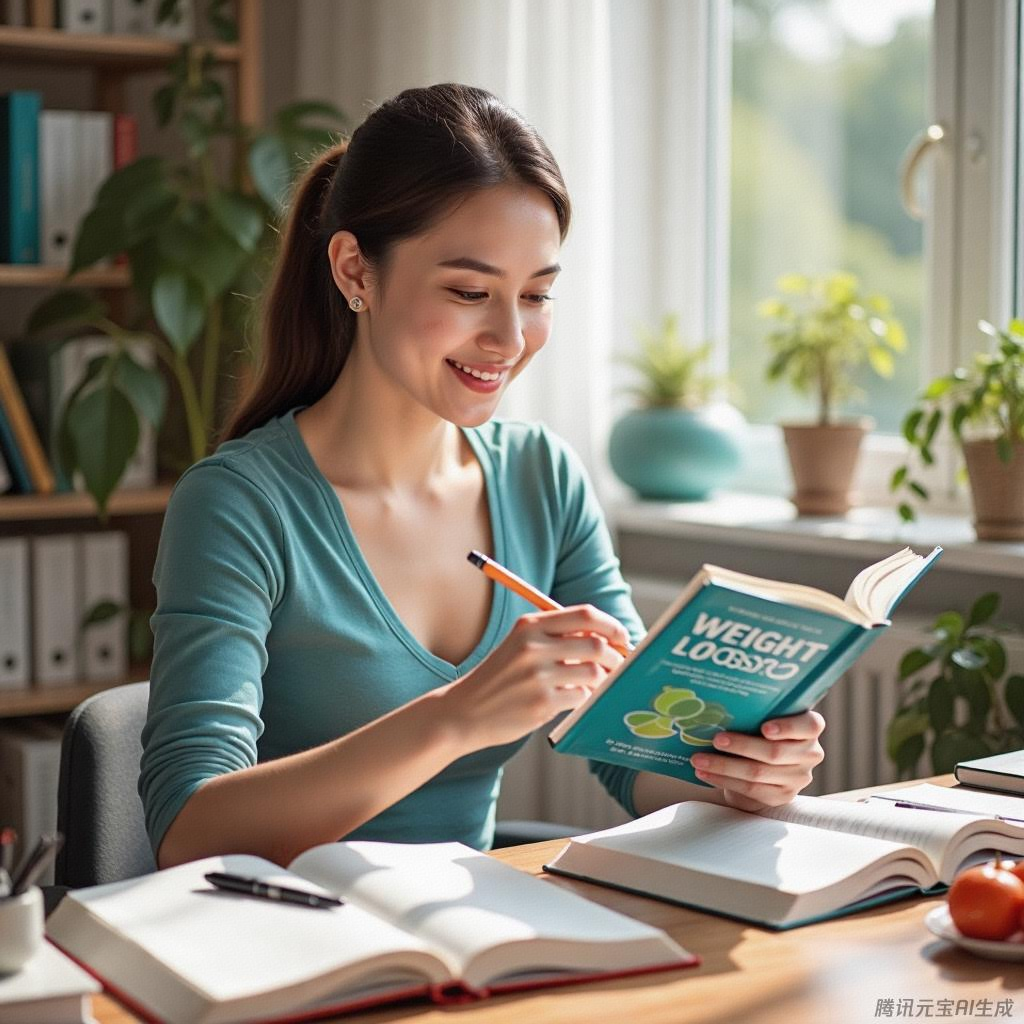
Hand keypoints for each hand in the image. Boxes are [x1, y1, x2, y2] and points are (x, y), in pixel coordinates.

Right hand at [439, 605, 630, 748]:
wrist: (463, 711)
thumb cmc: (499, 677)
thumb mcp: (520, 645)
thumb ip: (556, 637)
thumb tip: (607, 637)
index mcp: (530, 626)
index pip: (586, 615)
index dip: (612, 626)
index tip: (622, 637)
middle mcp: (533, 647)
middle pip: (596, 644)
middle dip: (616, 656)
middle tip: (619, 665)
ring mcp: (537, 676)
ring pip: (593, 673)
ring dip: (602, 680)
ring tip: (596, 684)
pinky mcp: (542, 704)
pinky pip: (580, 697)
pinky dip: (583, 698)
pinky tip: (573, 698)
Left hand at [690, 710, 825, 812]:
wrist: (762, 766)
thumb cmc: (758, 731)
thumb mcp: (763, 718)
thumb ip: (755, 712)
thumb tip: (716, 705)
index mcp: (809, 728)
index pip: (810, 726)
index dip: (787, 727)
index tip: (764, 728)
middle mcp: (810, 753)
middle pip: (775, 752)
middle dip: (742, 746)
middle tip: (716, 740)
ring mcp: (798, 777)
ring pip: (758, 772)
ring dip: (724, 766)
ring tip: (699, 759)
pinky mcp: (782, 795)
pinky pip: (750, 789)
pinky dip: (724, 780)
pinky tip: (705, 773)